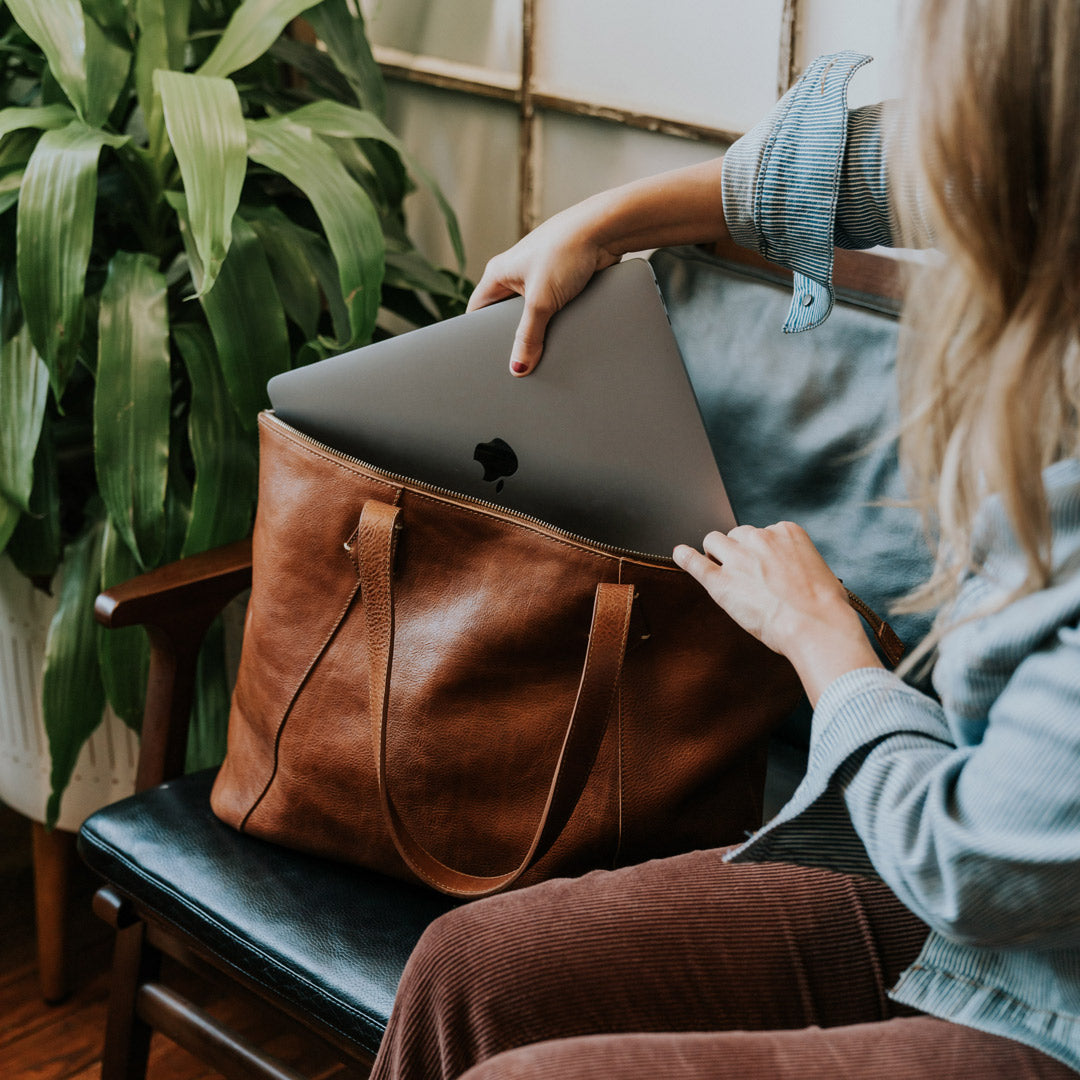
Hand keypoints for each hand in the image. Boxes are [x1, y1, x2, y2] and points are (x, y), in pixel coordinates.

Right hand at [467, 204, 618, 375]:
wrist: (605, 229)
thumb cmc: (565, 250)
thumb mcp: (541, 301)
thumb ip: (528, 336)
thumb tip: (519, 367)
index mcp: (498, 273)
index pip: (476, 310)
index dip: (477, 334)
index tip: (482, 357)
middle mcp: (515, 273)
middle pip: (504, 315)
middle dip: (510, 336)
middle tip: (515, 360)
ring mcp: (539, 276)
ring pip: (530, 313)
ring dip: (537, 329)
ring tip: (540, 350)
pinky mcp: (561, 280)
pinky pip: (552, 308)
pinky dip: (555, 321)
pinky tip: (561, 335)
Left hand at [673, 522, 882, 704]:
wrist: (816, 626)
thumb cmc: (825, 608)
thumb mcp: (819, 571)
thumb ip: (797, 563)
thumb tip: (791, 573)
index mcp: (787, 532)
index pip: (764, 533)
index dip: (761, 551)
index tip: (765, 567)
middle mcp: (761, 538)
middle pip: (737, 534)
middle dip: (738, 550)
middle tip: (744, 573)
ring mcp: (739, 558)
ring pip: (714, 540)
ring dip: (716, 552)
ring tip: (720, 569)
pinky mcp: (722, 581)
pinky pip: (695, 562)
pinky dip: (685, 558)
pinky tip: (679, 554)